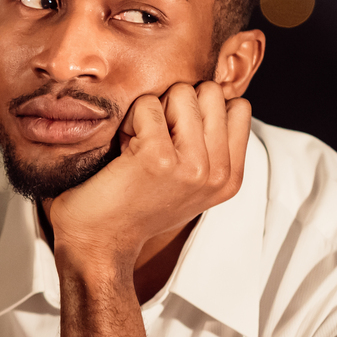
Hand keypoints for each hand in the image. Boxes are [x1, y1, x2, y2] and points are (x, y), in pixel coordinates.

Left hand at [47, 82, 250, 266]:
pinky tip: (122, 150)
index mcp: (230, 178)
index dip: (202, 111)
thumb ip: (208, 146)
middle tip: (154, 139)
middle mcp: (218, 173)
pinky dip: (129, 119)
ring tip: (138, 144)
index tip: (176, 139)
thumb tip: (213, 96)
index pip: (238, 107)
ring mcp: (192, 165)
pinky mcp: (158, 157)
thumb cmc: (134, 207)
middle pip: (211, 93)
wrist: (98, 245)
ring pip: (183, 92)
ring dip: (155, 109)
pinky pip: (147, 105)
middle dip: (178, 106)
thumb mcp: (188, 182)